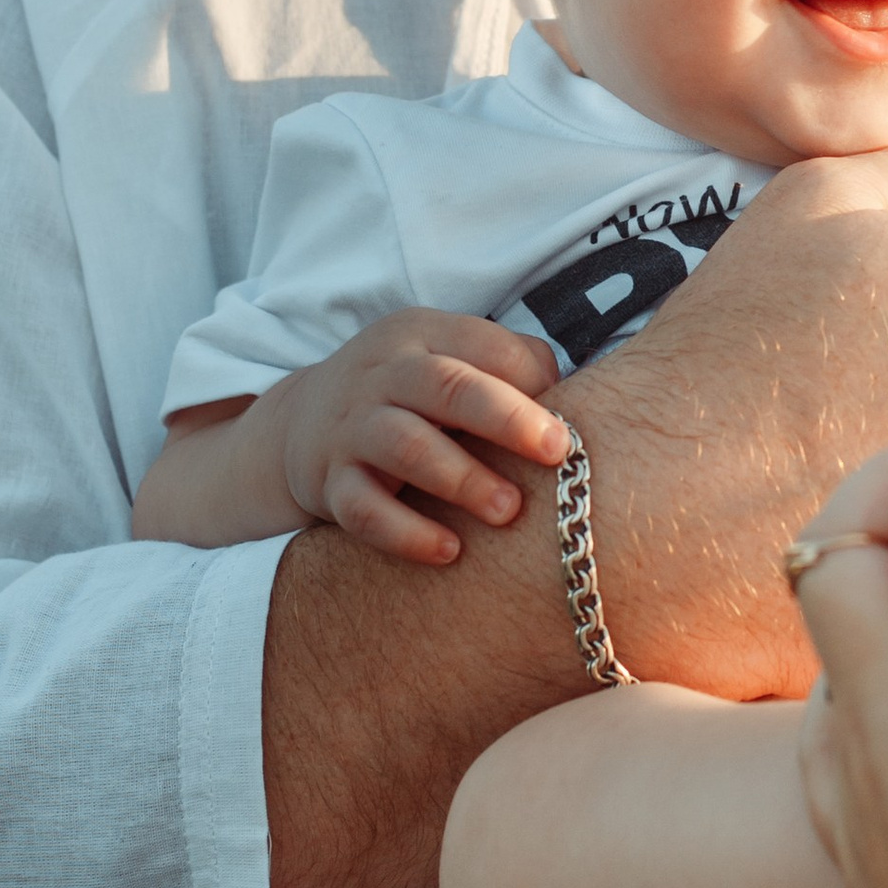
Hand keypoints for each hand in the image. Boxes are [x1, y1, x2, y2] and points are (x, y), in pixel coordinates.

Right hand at [273, 309, 570, 565]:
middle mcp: (383, 374)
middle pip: (443, 384)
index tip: (572, 419)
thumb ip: (514, 367)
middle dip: (505, 417)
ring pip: (403, 444)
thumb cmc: (412, 398)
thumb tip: (587, 397)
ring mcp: (352, 428)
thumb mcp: (449, 359)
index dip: (530, 378)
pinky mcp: (331, 482)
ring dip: (461, 478)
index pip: (481, 343)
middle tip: (557, 453)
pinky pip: (363, 508)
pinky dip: (405, 532)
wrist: (301, 426)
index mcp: (422, 335)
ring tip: (509, 511)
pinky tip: (449, 552)